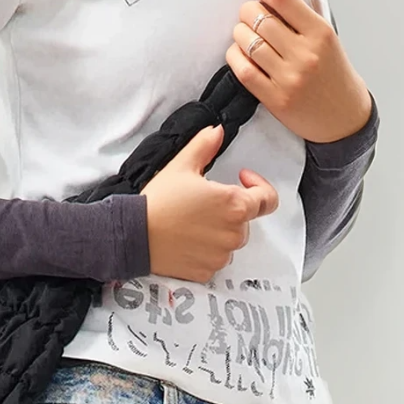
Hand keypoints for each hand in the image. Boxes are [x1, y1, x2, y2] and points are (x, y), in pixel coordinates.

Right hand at [141, 123, 278, 282]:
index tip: (242, 181)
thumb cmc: (159, 201)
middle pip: (245, 221)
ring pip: (230, 241)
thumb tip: (217, 131)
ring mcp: (221, 256)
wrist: (135, 235)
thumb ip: (205, 145)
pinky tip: (188, 240)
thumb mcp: (182, 164)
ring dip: (219, 231)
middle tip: (205, 202)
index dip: (259, 186)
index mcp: (235, 205)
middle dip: (230, 210)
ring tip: (194, 222)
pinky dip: (206, 251)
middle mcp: (234, 234)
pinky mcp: (208, 272)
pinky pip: (215, 259)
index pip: (268, 200)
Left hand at [227, 0, 372, 143]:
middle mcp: (305, 55)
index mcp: (320, 33)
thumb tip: (271, 0)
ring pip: (249, 43)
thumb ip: (303, 18)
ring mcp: (290, 79)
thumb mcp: (328, 39)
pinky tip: (239, 54)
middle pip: (260, 19)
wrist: (343, 118)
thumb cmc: (333, 77)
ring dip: (240, 34)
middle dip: (248, 12)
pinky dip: (235, 57)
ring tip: (244, 34)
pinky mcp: (276, 100)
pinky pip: (245, 71)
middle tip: (248, 14)